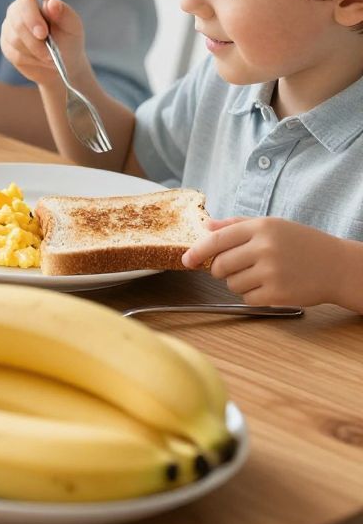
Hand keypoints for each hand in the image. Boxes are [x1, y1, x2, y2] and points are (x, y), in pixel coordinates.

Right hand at [0, 0, 88, 87]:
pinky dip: (30, 59)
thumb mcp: (73, 26)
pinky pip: (13, 54)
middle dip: (34, 41)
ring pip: (14, 40)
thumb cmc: (69, 39)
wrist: (64, 62)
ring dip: (35, 52)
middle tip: (49, 54)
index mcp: (36, 0)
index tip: (43, 34)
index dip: (32, 18)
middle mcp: (19, 10)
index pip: (26, 1)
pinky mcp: (6, 45)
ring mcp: (10, 28)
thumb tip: (52, 3)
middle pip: (16, 22)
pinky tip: (40, 59)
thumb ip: (64, 13)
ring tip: (50, 57)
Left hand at [182, 216, 352, 306]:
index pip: (216, 240)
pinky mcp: (277, 293)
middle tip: (238, 267)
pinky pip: (247, 299)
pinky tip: (270, 287)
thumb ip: (237, 225)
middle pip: (219, 265)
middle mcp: (264, 248)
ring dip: (239, 283)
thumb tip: (206, 226)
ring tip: (261, 275)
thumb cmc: (303, 244)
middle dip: (221, 270)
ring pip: (231, 284)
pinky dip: (253, 296)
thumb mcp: (273, 226)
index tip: (187, 260)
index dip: (197, 251)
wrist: (338, 266)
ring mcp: (271, 272)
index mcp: (261, 227)